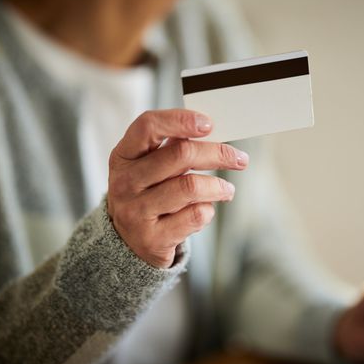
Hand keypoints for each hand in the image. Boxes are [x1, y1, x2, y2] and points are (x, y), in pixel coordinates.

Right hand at [107, 109, 248, 267]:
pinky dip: (208, 210)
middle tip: (240, 159)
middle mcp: (124, 182)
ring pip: (191, 187)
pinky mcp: (152, 239)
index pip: (148, 126)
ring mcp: (135, 212)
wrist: (129, 243)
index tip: (209, 124)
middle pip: (180, 154)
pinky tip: (206, 209)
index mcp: (123, 156)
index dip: (181, 120)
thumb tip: (212, 132)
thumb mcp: (149, 168)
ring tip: (227, 189)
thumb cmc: (148, 195)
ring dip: (219, 186)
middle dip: (218, 154)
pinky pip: (195, 216)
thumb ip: (173, 149)